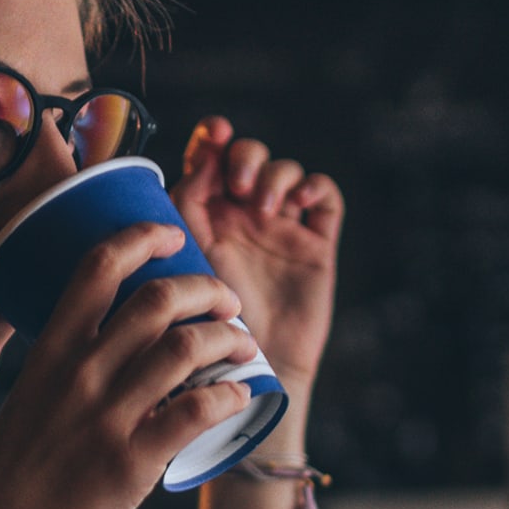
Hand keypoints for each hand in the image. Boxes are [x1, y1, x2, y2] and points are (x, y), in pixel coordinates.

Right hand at [0, 222, 258, 508]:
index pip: (99, 266)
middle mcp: (81, 373)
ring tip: (243, 345)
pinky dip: (230, 396)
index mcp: (53, 349)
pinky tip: (239, 397)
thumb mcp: (34, 395)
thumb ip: (75, 364)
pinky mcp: (131, 461)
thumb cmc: (18, 466)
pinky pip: (197, 412)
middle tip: (227, 301)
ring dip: (230, 338)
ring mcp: (106, 416)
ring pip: (187, 348)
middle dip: (207, 288)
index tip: (172, 235)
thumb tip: (132, 344)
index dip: (142, 236)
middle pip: (158, 298)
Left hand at [172, 117, 341, 388]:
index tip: (215, 134)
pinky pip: (326, 197)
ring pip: (287, 170)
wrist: (246, 374)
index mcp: (205, 217)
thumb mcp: (183, 262)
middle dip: (246, 157)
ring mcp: (282, 230)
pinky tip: (298, 201)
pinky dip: (314, 186)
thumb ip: (183, 211)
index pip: (212, 158)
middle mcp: (243, 218)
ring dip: (275, 175)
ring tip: (262, 208)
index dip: (214, 137)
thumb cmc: (203, 328)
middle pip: (251, 155)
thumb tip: (197, 161)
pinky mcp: (316, 245)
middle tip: (238, 187)